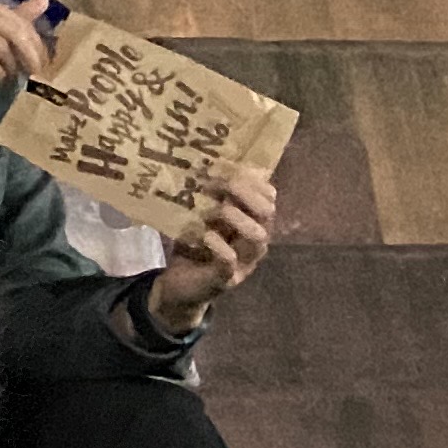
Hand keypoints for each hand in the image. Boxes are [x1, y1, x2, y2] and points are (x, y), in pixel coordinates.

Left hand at [151, 162, 276, 326]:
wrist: (179, 286)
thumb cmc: (194, 246)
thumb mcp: (199, 216)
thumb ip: (205, 195)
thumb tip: (199, 161)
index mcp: (251, 222)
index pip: (268, 196)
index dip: (250, 178)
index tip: (223, 167)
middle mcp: (254, 241)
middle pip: (268, 213)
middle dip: (245, 193)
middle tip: (217, 184)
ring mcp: (244, 262)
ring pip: (259, 237)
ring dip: (238, 218)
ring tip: (217, 210)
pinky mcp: (226, 279)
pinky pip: (231, 261)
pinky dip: (219, 245)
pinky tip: (206, 235)